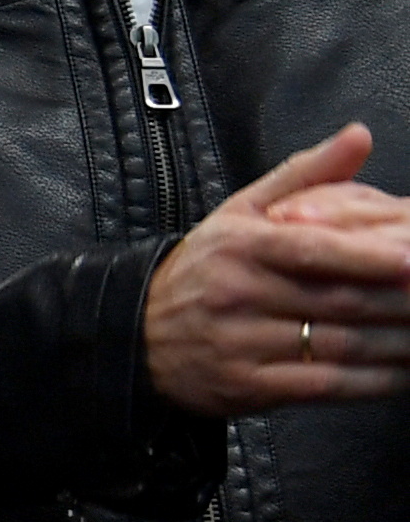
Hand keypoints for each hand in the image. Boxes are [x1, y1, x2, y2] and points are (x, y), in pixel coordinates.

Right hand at [145, 125, 409, 413]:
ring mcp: (243, 343)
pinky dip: (374, 382)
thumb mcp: (241, 210)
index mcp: (241, 246)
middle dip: (401, 302)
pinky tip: (403, 372)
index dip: (371, 257)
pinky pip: (326, 385)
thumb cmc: (206, 269)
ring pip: (340, 345)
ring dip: (398, 344)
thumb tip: (360, 135)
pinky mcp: (250, 385)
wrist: (137, 334)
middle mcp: (239, 294)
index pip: (314, 249)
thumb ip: (306, 172)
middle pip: (339, 299)